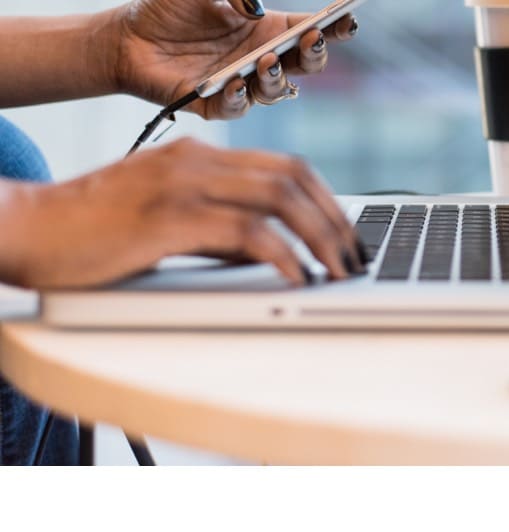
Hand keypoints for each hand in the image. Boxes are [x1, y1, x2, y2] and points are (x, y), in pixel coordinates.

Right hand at [0, 138, 364, 289]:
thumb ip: (217, 228)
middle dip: (335, 220)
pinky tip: (297, 278)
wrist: (25, 228)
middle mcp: (196, 161)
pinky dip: (283, 255)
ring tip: (338, 272)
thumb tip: (270, 254)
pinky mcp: (168, 218)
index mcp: (199, 156)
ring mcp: (182, 185)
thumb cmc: (92, 233)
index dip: (327, 200)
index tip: (347, 235)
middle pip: (293, 178)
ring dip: (320, 237)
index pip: (285, 166)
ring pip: (279, 198)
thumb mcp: (166, 219)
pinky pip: (247, 232)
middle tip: (355, 258)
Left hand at [111, 0, 357, 119]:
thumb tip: (255, 8)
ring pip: (277, 90)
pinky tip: (234, 83)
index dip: (334, 28)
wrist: (127, 38)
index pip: (310, 30)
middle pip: (305, 64)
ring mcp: (242, 83)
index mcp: (266, 29)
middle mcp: (260, 58)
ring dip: (277, 77)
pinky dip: (239, 98)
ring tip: (265, 60)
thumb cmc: (168, 9)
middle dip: (314, 55)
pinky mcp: (216, 104)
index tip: (347, 21)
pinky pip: (237, 108)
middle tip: (311, 40)